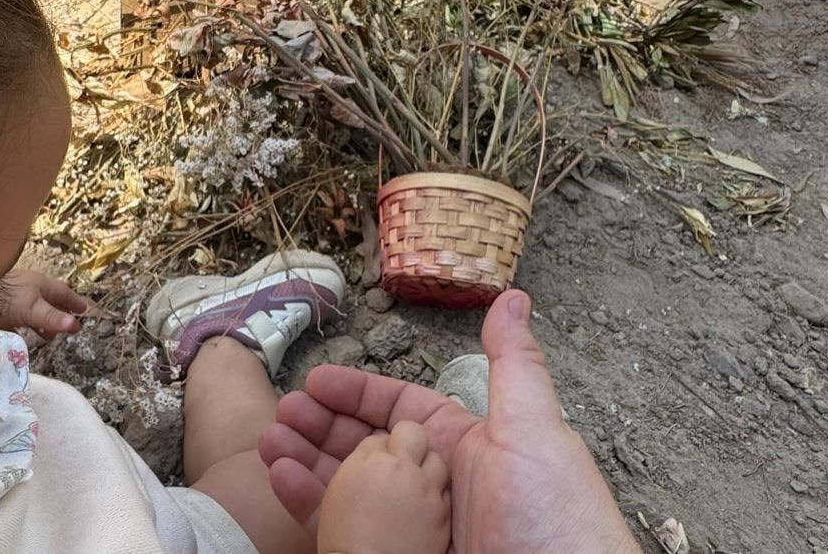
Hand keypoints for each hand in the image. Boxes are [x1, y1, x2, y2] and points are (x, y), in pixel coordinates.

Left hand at [0, 267, 90, 337]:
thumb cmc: (6, 298)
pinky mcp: (2, 310)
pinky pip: (20, 319)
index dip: (74, 302)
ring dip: (44, 321)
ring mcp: (15, 299)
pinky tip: (25, 335)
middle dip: (60, 312)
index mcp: (41, 285)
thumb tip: (76, 325)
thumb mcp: (33, 308)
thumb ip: (52, 317)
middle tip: (70, 325)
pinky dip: (27, 327)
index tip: (85, 311)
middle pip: (50, 301)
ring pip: (35, 310)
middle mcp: (29, 290)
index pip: (63, 293)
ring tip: (50, 336)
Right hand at [260, 290, 639, 553]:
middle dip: (320, 428)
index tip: (316, 382)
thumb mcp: (533, 432)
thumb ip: (513, 366)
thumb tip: (512, 297)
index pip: (399, 412)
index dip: (357, 395)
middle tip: (281, 414)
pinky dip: (309, 511)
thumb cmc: (558, 521)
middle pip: (364, 451)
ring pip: (347, 493)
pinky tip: (283, 485)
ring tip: (270, 444)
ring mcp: (414, 535)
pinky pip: (344, 537)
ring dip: (305, 465)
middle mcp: (436, 493)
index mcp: (466, 453)